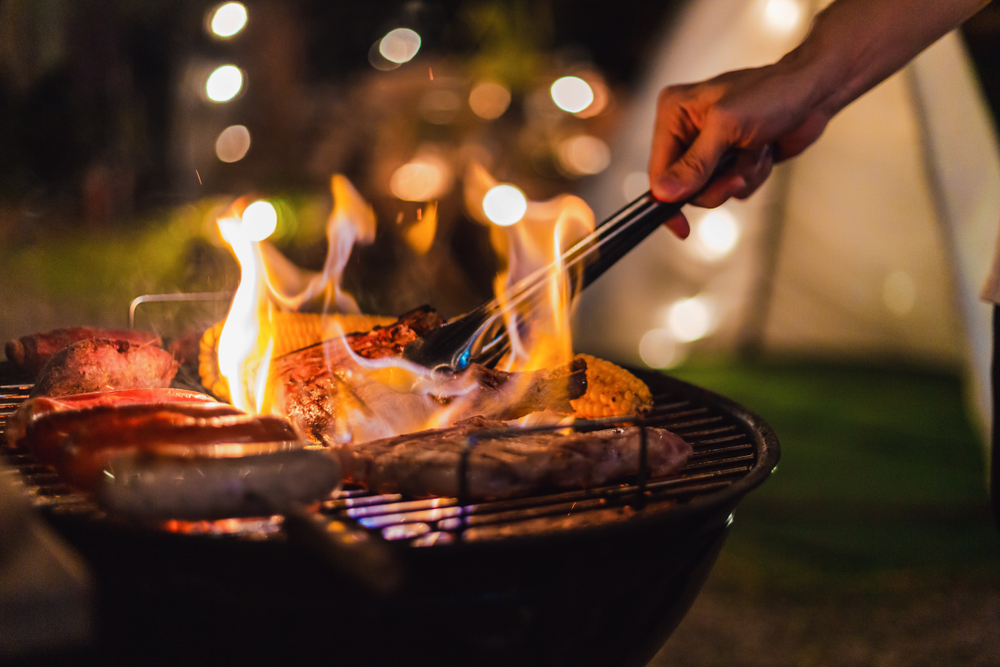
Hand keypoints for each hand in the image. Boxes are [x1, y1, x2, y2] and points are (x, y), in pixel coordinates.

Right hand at [649, 63, 831, 236]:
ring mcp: (709, 147)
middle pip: (684, 187)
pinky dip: (752, 176)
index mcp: (674, 113)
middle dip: (716, 184)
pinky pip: (732, 188)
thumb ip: (694, 163)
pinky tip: (764, 151)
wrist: (814, 92)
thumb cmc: (773, 93)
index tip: (680, 226)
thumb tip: (663, 193)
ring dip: (740, 177)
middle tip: (738, 174)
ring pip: (711, 190)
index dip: (667, 199)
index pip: (658, 169)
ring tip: (757, 150)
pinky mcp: (731, 159)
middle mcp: (686, 130)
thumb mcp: (727, 127)